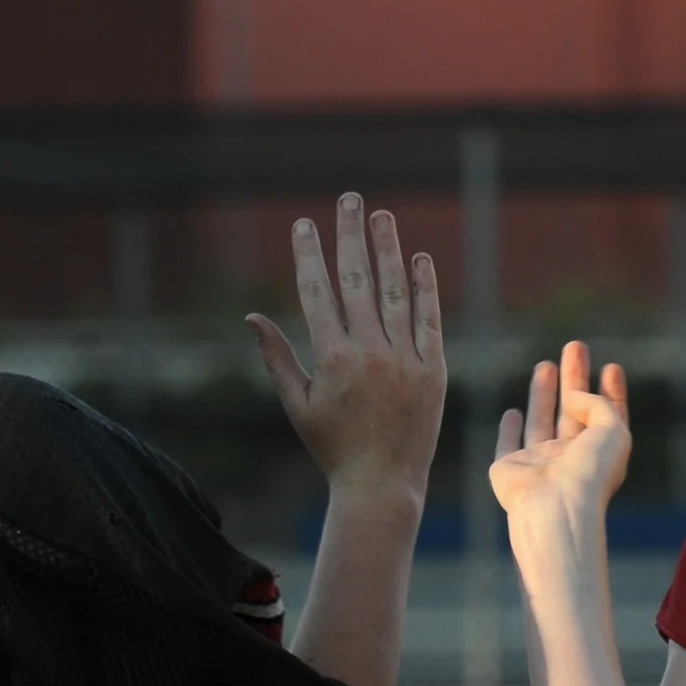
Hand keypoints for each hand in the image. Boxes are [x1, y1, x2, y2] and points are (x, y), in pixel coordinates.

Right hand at [250, 194, 446, 505]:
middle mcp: (369, 352)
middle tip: (349, 200)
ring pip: (394, 293)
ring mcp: (405, 359)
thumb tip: (252, 317)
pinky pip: (429, 320)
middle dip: (350, 236)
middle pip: (357, 280)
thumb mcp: (297, 405)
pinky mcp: (434, 370)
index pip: (318, 291)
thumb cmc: (333, 448)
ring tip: (381, 217)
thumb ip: (277, 357)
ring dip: (388, 251)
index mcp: (331, 358)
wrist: (382, 484)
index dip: (310, 254)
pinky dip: (425, 289)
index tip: (305, 223)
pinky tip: (420, 260)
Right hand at [490, 340, 632, 537]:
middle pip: (575, 411)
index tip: (611, 366)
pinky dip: (509, 429)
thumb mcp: (613, 431)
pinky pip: (508, 444)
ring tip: (546, 364)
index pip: (607, 416)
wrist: (554, 508)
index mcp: (601, 453)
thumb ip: (599, 403)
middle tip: (575, 346)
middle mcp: (571, 458)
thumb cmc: (590, 473)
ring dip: (544, 393)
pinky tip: (512, 413)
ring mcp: (540, 464)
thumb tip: (573, 395)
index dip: (610, 391)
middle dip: (576, 378)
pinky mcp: (509, 469)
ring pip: (542, 420)